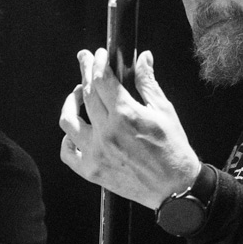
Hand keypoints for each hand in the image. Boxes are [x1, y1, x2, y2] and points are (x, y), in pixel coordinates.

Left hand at [59, 48, 200, 208]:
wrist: (176, 189)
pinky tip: (75, 130)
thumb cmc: (173, 150)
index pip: (103, 80)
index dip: (98, 62)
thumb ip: (148, 83)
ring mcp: (96, 153)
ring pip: (68, 121)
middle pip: (86, 94)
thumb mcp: (165, 111)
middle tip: (85, 61)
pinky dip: (67, 139)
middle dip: (85, 72)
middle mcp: (107, 133)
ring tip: (78, 94)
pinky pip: (67, 152)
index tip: (98, 54)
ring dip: (71, 102)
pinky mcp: (91, 171)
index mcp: (126, 115)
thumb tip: (143, 58)